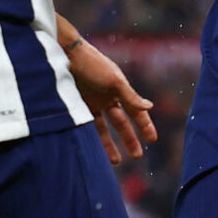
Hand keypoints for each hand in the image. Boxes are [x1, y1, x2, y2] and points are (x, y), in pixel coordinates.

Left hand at [67, 39, 158, 162]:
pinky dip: (93, 139)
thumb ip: (130, 97)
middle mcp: (107, 98)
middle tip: (137, 156)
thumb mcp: (114, 81)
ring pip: (105, 129)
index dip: (145, 125)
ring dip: (110, 144)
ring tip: (116, 161)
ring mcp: (92, 103)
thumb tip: (150, 107)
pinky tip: (96, 151)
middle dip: (130, 139)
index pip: (136, 111)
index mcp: (120, 90)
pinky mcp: (78, 107)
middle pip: (122, 123)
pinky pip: (88, 127)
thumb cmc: (92, 65)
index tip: (153, 140)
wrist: (64, 56)